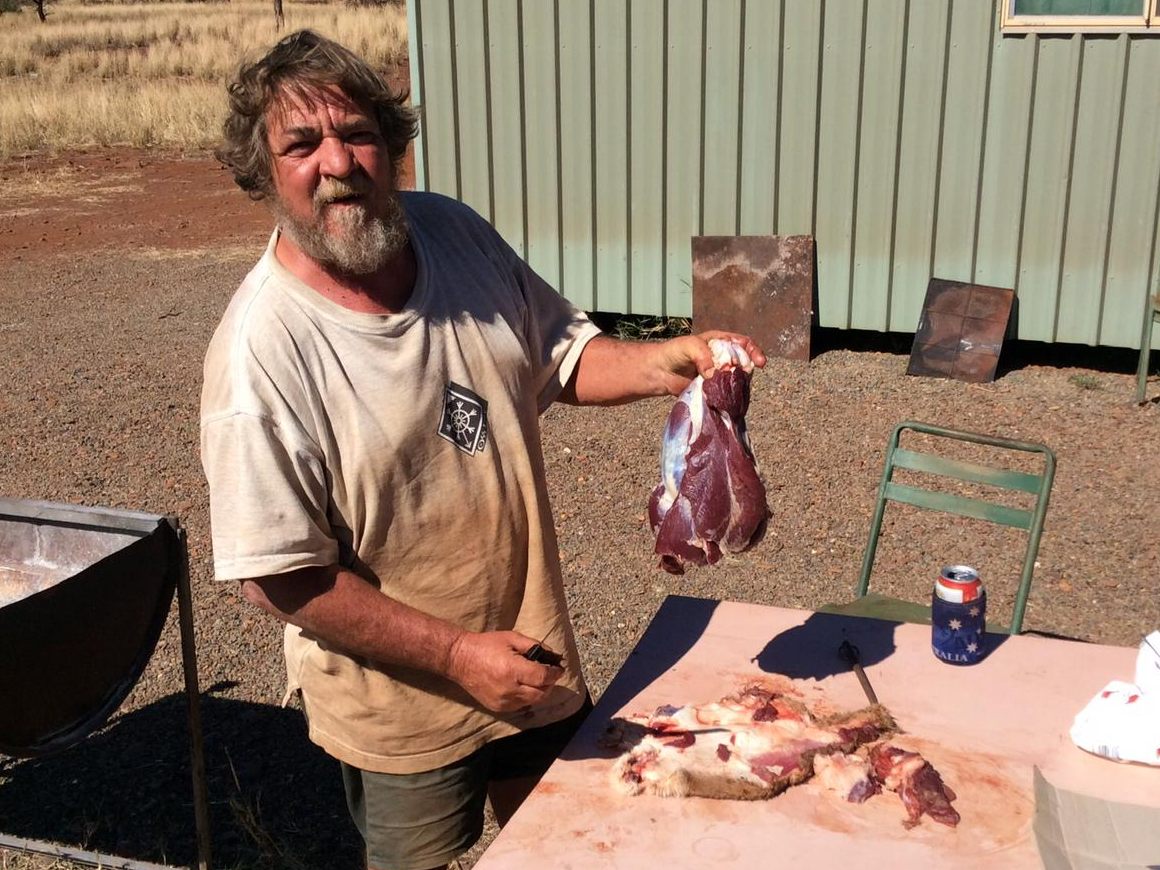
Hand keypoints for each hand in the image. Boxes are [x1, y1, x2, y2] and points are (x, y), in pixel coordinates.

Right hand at [446, 631, 564, 712]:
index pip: (543, 677)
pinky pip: (520, 706)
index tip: (559, 668)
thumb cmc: (486, 645)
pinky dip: (527, 697)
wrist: (460, 660)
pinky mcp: (497, 707)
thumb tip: (552, 655)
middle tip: (551, 674)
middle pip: (541, 693)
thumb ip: (534, 646)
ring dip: (540, 692)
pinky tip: (525, 686)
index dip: (555, 673)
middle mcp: (509, 689)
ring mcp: (503, 701)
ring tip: (539, 680)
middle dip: (550, 684)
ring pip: (532, 702)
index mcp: (513, 670)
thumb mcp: (511, 638)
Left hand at [654, 331, 766, 395]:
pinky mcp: (713, 388)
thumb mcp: (689, 346)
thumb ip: (703, 356)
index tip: (759, 362)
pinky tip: (729, 396)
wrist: (659, 371)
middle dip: (748, 368)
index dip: (754, 351)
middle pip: (744, 362)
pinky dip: (729, 394)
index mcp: (720, 342)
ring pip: (737, 378)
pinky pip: (726, 391)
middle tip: (744, 375)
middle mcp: (723, 357)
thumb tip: (713, 374)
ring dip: (739, 382)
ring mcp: (719, 374)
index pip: (743, 344)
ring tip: (734, 385)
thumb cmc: (674, 352)